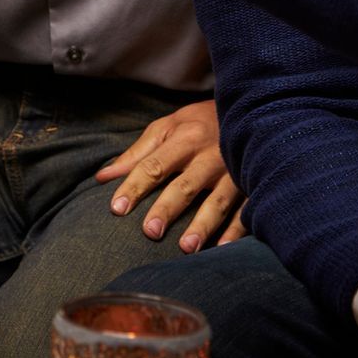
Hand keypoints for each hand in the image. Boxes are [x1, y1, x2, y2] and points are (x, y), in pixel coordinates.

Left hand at [94, 99, 243, 250]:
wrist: (250, 108)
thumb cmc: (198, 123)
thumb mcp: (166, 128)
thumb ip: (137, 155)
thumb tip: (103, 177)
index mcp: (185, 139)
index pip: (154, 165)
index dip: (135, 186)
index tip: (117, 208)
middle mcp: (210, 155)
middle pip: (185, 185)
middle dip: (168, 208)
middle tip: (150, 232)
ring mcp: (236, 171)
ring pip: (218, 201)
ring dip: (203, 225)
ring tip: (187, 248)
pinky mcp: (254, 183)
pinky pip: (247, 209)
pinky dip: (238, 229)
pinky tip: (224, 248)